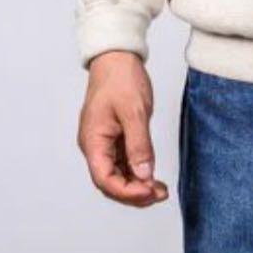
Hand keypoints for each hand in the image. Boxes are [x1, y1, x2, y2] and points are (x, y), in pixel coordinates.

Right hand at [78, 50, 168, 206]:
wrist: (117, 57)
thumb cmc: (120, 78)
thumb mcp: (134, 112)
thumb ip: (139, 145)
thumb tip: (144, 175)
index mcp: (93, 141)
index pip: (105, 179)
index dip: (127, 192)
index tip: (149, 193)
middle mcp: (95, 146)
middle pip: (110, 182)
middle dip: (134, 193)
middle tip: (159, 195)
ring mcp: (104, 142)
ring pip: (118, 174)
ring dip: (137, 185)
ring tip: (160, 191)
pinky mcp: (114, 137)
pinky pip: (123, 162)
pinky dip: (138, 172)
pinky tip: (152, 176)